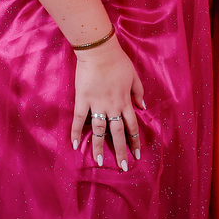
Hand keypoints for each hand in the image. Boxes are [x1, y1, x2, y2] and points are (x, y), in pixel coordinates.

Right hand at [70, 37, 145, 170]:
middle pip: (117, 133)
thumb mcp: (134, 76)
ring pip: (98, 131)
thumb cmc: (118, 62)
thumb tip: (143, 107)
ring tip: (99, 162)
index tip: (137, 155)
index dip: (135, 141)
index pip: (132, 126)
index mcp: (125, 101)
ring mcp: (96, 105)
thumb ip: (138, 92)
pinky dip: (75, 132)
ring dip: (98, 147)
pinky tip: (74, 145)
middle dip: (120, 151)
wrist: (99, 51)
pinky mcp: (82, 100)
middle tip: (122, 167)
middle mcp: (112, 107)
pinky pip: (78, 119)